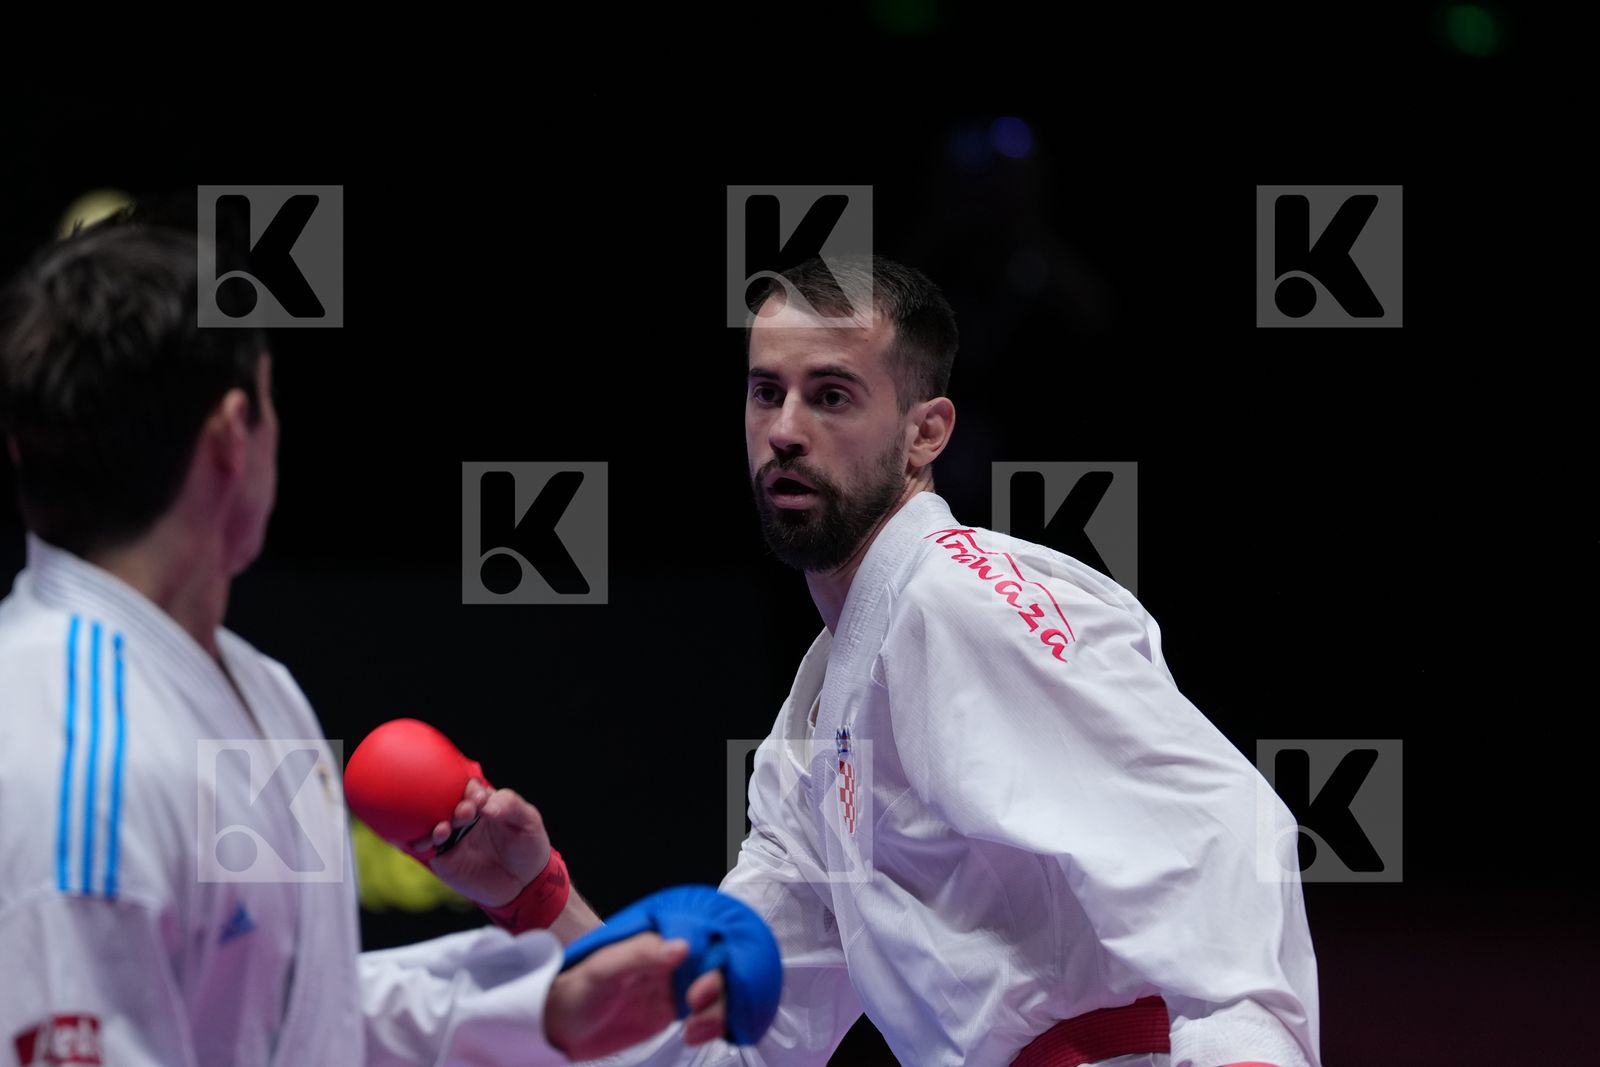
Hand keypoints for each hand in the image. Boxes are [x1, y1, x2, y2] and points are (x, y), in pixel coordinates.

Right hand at [407, 778, 550, 906]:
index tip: (480, 799)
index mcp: (481, 802)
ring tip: (445, 830)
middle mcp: (462, 817)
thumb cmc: (528, 844)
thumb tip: (487, 806)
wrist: (527, 881)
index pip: (468, 788)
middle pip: (445, 804)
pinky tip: (427, 843)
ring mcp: (452, 838)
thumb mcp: (528, 820)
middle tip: (466, 813)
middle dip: (452, 807)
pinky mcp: (445, 860)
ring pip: (431, 825)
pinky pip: (427, 849)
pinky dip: (422, 844)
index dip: (470, 791)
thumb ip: (511, 806)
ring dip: (433, 825)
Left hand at [544, 933, 728, 1057]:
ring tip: (695, 1029)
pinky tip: (694, 1034)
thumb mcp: (603, 969)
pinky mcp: (674, 1011)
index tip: (701, 987)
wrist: (560, 1028)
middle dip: (720, 990)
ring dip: (719, 1011)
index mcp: (658, 940)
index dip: (714, 962)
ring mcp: (675, 986)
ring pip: (719, 991)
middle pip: (719, 967)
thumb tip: (682, 947)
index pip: (705, 941)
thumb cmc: (575, 990)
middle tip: (696, 1008)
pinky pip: (708, 1013)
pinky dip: (713, 1025)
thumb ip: (640, 954)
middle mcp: (672, 960)